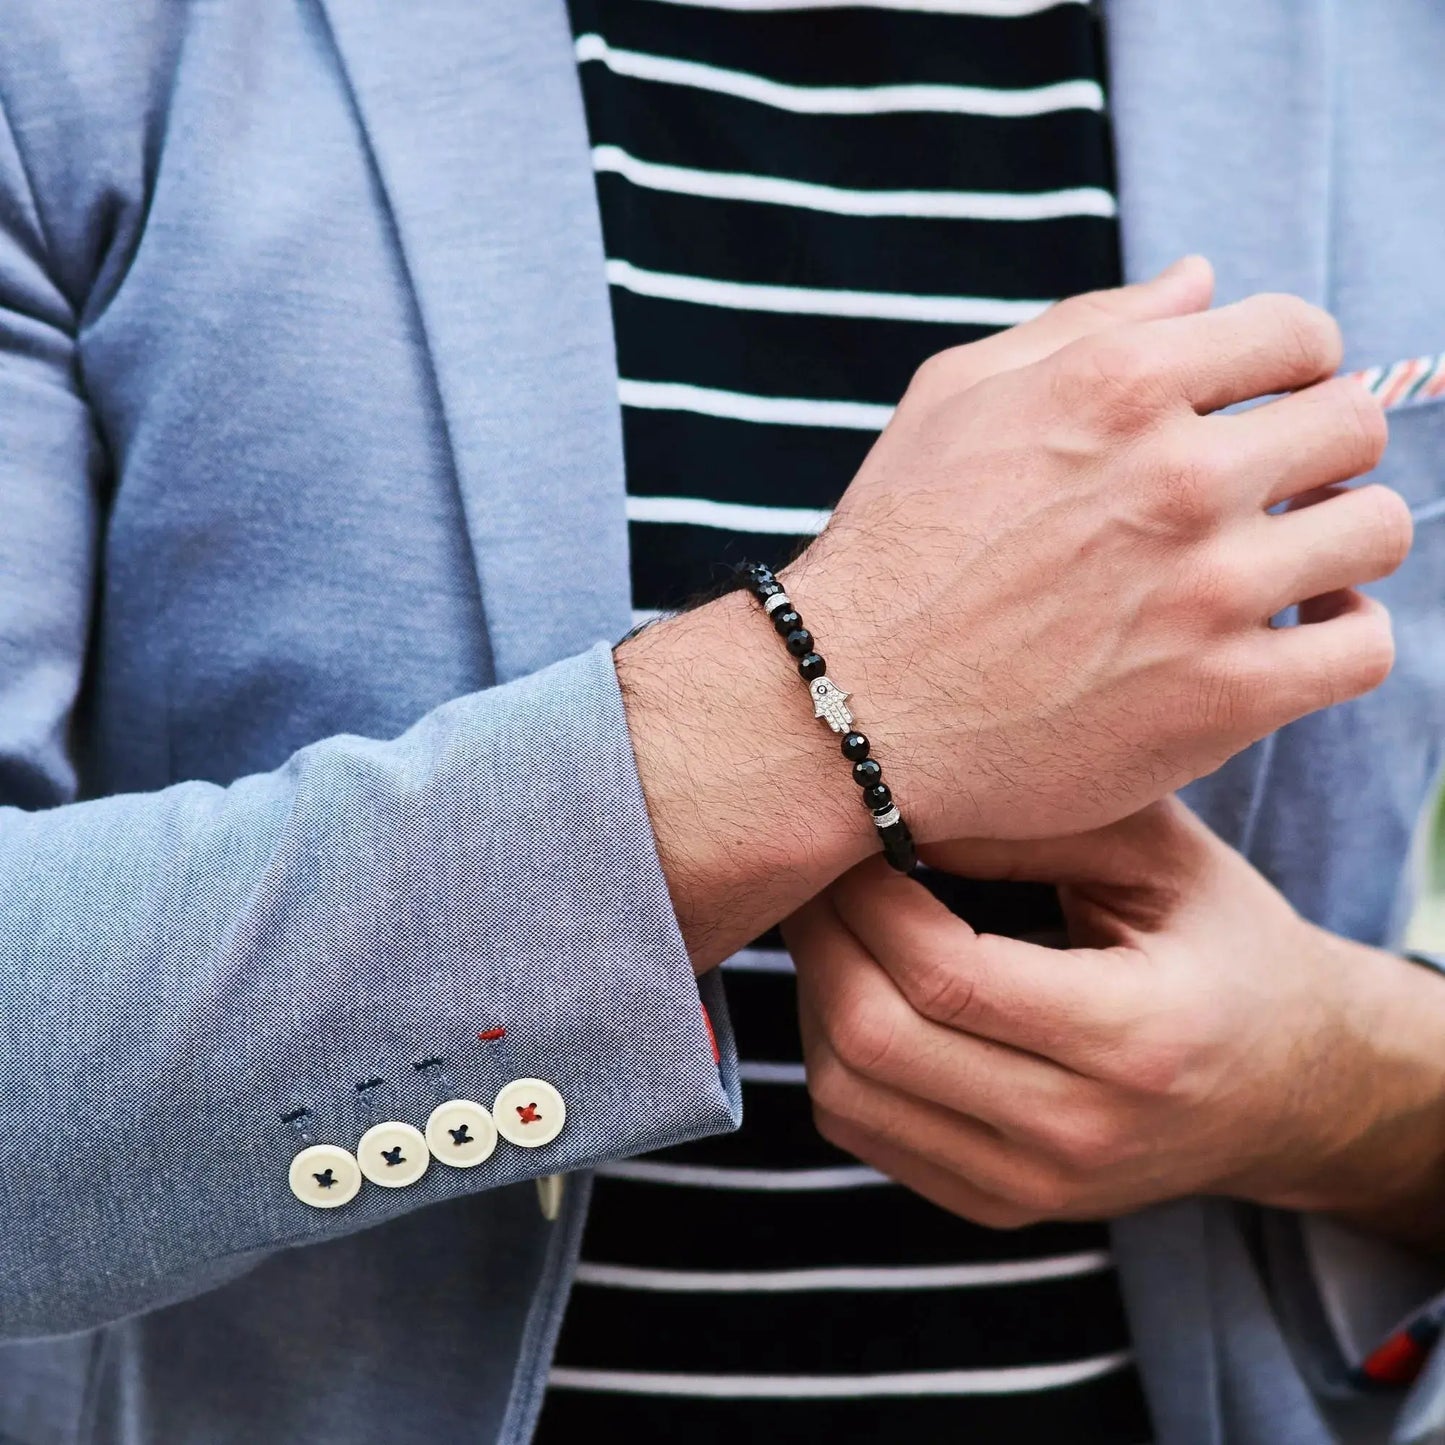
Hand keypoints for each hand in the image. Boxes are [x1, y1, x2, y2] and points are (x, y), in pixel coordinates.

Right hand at [620, 259, 1406, 967]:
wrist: (848, 707)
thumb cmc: (893, 550)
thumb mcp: (954, 397)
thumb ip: (1085, 324)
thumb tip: (1201, 280)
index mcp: (1118, 385)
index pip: (1296, 333)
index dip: (1297, 365)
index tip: (1272, 406)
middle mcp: (1177, 477)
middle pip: (1353, 425)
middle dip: (1325, 450)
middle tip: (1278, 493)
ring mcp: (1207, 592)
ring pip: (1377, 531)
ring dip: (1340, 542)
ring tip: (1289, 568)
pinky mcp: (1222, 698)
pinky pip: (1362, 649)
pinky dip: (1344, 637)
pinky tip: (1294, 638)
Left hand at [783, 800, 1444, 1244]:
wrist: (1292, 1087)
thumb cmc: (1225, 946)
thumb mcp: (1161, 854)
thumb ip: (1033, 823)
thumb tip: (894, 805)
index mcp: (1139, 1037)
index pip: (946, 976)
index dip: (869, 898)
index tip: (852, 835)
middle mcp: (1080, 1134)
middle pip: (876, 1039)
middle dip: (823, 936)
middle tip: (819, 869)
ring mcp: (1032, 1188)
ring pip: (847, 1093)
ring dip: (815, 992)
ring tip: (835, 920)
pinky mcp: (997, 1207)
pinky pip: (860, 1132)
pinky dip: (831, 1052)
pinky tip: (856, 984)